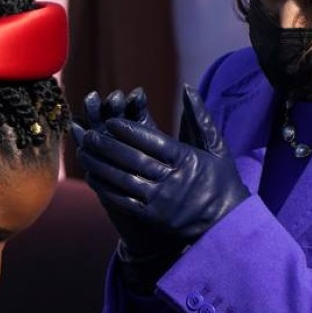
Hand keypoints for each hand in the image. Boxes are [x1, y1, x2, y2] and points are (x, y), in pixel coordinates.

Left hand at [75, 86, 247, 244]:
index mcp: (187, 159)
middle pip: (133, 158)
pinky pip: (124, 200)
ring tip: (83, 151)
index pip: (152, 141)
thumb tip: (188, 88)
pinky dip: (105, 188)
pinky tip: (92, 176)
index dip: (129, 131)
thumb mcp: (216, 147)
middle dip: (107, 145)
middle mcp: (173, 179)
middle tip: (88, 133)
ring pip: (124, 179)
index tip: (110, 121)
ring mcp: (161, 200)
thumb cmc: (222, 181)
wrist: (228, 224)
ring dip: (100, 165)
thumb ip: (199, 117)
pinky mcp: (153, 217)